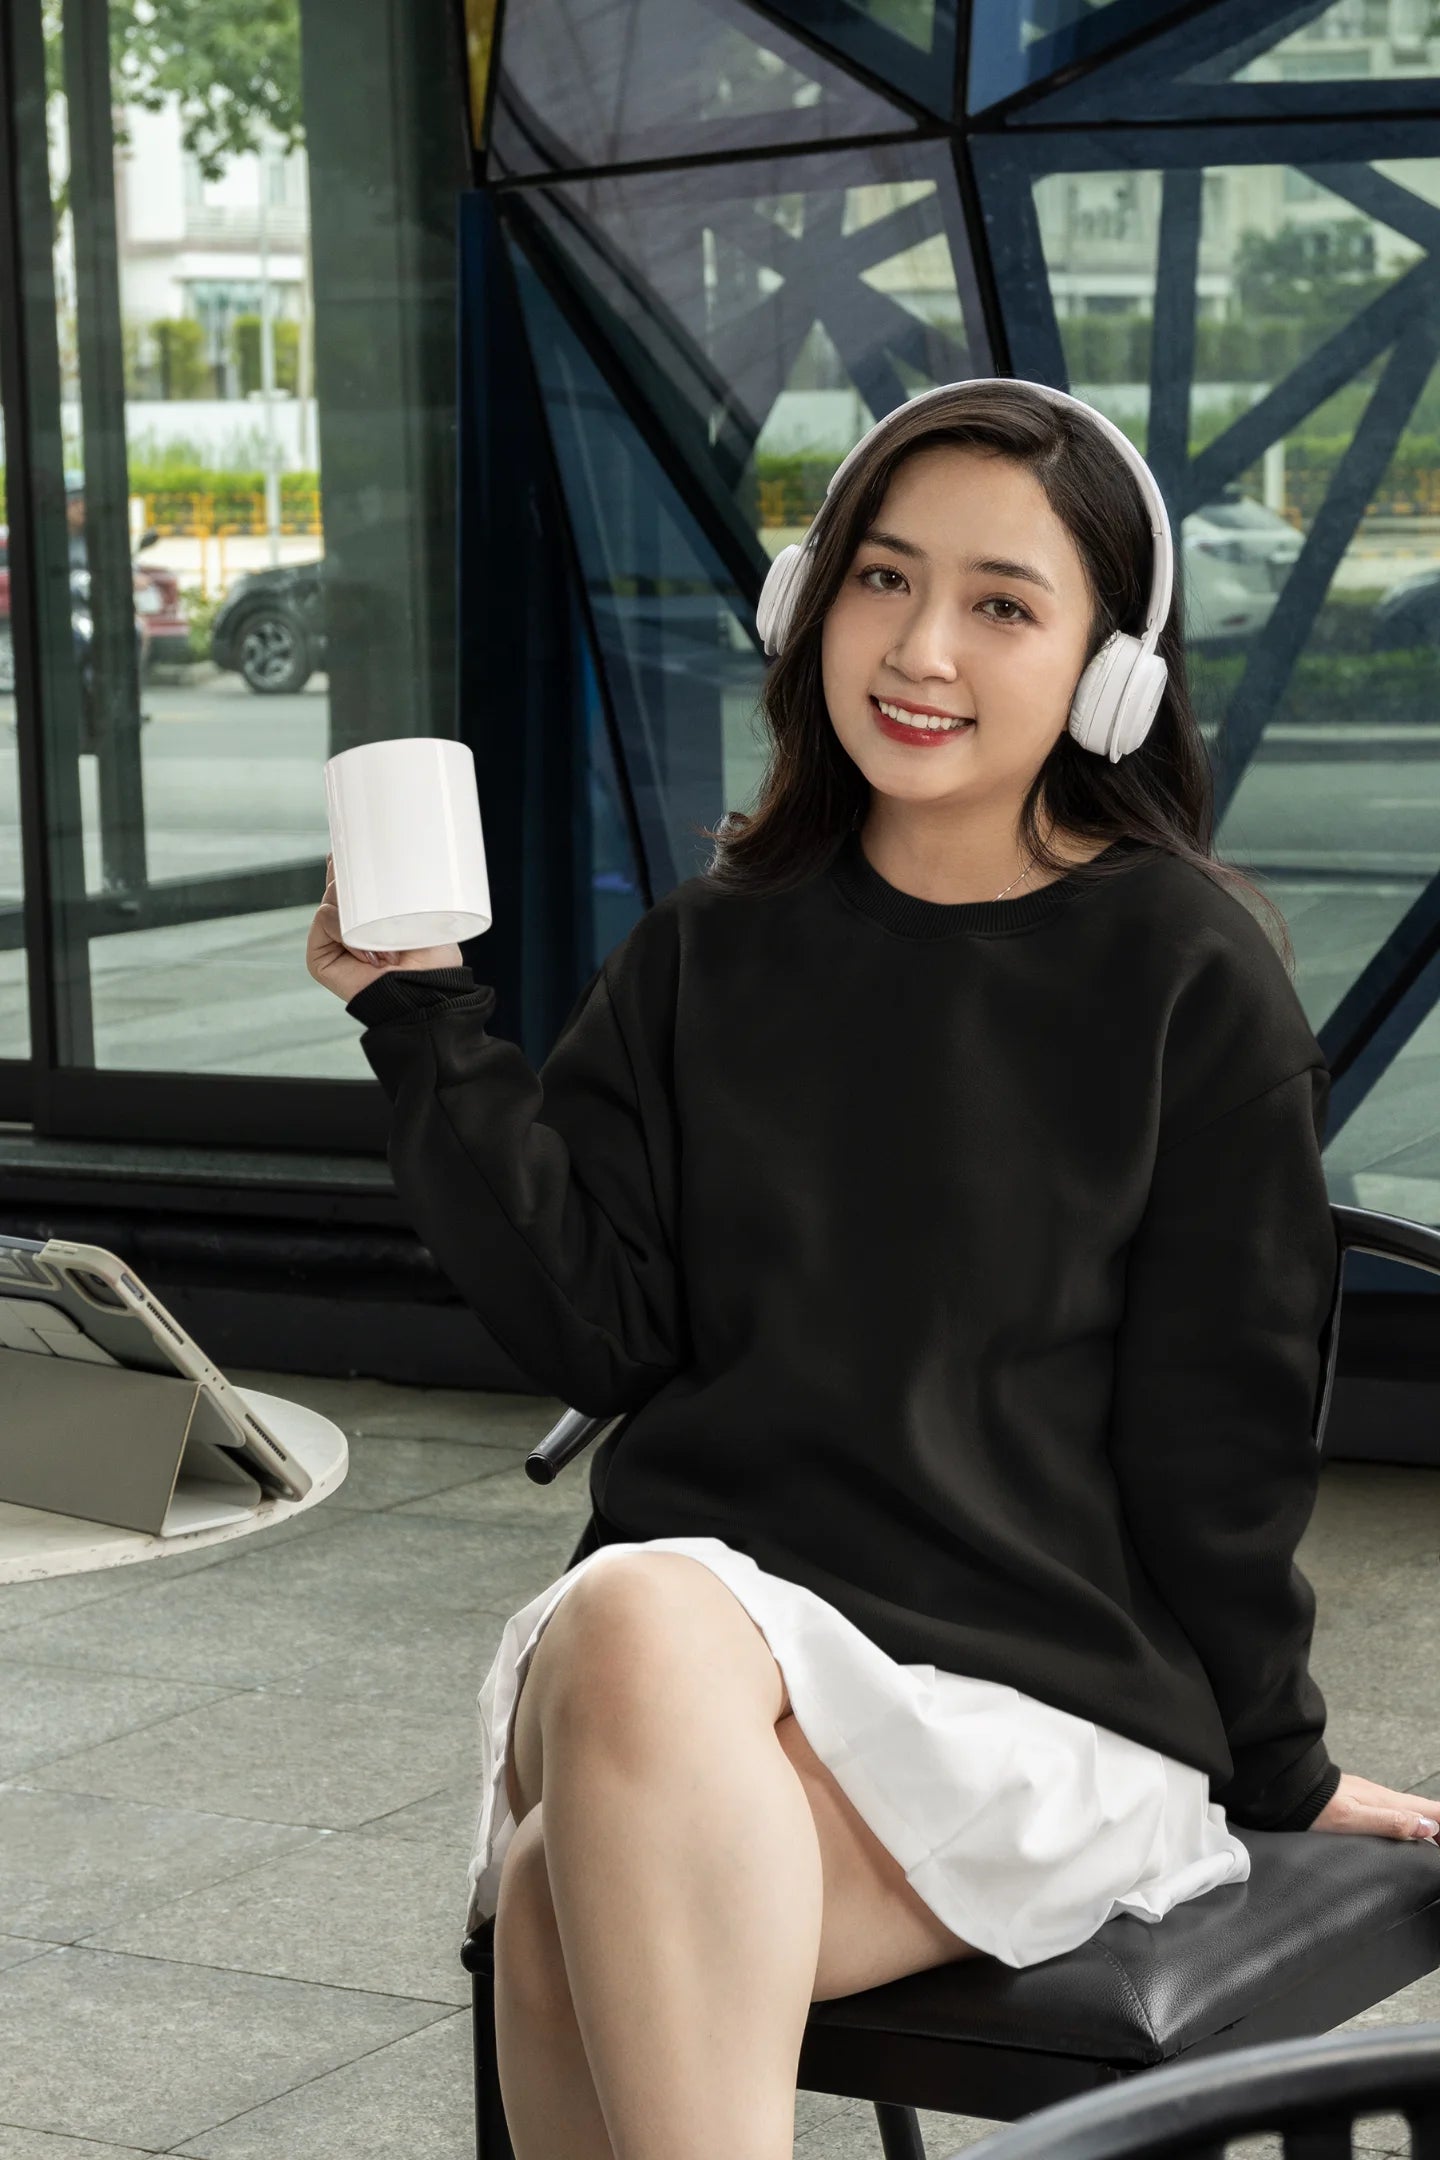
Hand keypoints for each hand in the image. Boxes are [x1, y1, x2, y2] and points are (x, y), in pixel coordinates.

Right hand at [307, 854, 464, 1003]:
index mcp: (368, 918)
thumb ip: (398, 889)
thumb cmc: (434, 958)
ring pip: (330, 901)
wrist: (428, 991)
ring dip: (356, 912)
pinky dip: (344, 930)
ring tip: (385, 941)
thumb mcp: (420, 912)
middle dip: (350, 879)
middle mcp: (346, 929)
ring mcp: (331, 942)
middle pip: (337, 888)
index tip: (350, 844)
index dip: (345, 864)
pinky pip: (324, 921)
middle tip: (373, 889)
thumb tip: (387, 859)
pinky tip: (367, 952)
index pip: (349, 885)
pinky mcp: (318, 958)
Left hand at [1308, 1771, 1438, 1842]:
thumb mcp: (1354, 1819)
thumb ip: (1391, 1822)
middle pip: (1424, 1810)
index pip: (1431, 1810)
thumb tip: (1428, 1826)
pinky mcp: (1360, 1802)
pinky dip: (1411, 1821)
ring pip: (1410, 1810)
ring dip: (1429, 1824)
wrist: (1288, 1789)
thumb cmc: (1316, 1806)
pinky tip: (1406, 1832)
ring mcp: (1371, 1798)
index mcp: (1386, 1801)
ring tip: (1436, 1841)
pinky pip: (1395, 1812)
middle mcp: (1383, 1797)